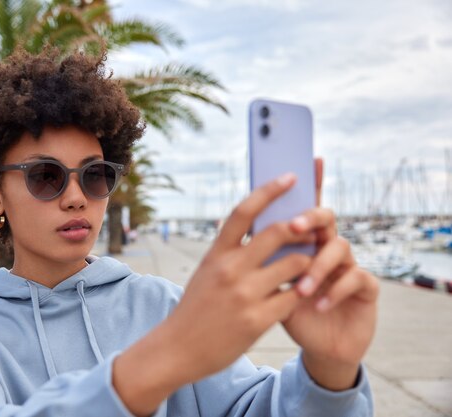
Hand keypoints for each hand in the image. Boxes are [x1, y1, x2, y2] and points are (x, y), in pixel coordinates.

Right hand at [113, 173, 314, 415]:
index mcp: (216, 253)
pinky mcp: (258, 320)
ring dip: (308, 263)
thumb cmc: (196, 306)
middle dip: (302, 227)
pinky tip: (301, 294)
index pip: (244, 211)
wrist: (179, 347)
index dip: (270, 190)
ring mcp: (245, 295)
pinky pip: (294, 298)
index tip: (291, 177)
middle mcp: (230, 269)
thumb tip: (256, 226)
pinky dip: (301, 293)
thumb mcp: (207, 271)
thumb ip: (229, 251)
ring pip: (295, 264)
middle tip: (313, 229)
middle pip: (278, 232)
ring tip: (309, 266)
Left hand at [282, 158, 378, 389]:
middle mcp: (326, 246)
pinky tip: (319, 305)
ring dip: (319, 266)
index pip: (303, 206)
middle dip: (309, 217)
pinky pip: (357, 278)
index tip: (311, 157)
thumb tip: (234, 227)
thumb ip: (259, 257)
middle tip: (293, 226)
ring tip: (301, 288)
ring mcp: (347, 264)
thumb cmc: (286, 311)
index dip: (311, 181)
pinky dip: (335, 291)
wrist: (315, 346)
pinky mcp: (365, 288)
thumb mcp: (265, 284)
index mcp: (302, 241)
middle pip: (324, 217)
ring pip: (341, 246)